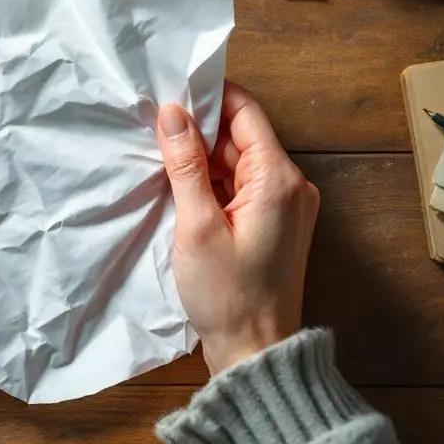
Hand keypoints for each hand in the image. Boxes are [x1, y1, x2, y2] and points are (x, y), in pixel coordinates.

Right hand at [157, 82, 318, 376]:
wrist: (256, 352)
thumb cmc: (228, 295)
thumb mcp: (197, 225)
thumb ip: (185, 165)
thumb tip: (173, 113)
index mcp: (279, 180)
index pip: (246, 112)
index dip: (209, 97)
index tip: (171, 91)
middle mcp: (291, 186)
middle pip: (241, 135)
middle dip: (199, 128)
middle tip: (153, 126)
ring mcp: (285, 205)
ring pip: (238, 161)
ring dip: (202, 157)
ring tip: (159, 157)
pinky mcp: (273, 223)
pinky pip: (240, 186)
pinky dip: (211, 182)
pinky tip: (179, 187)